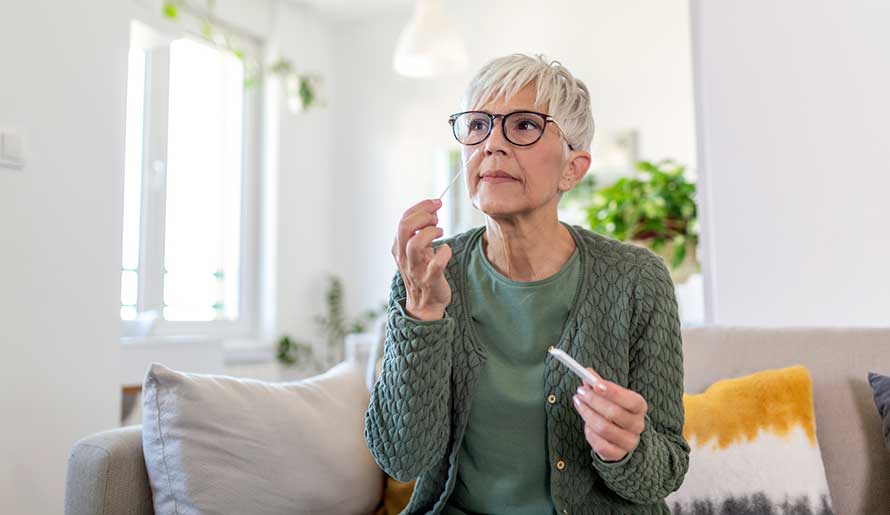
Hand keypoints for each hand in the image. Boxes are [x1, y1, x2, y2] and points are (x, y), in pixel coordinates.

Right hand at [391, 199, 451, 320]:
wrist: (425, 305)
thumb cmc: (423, 274)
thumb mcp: (417, 251)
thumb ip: (420, 233)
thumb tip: (431, 210)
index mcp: (399, 248)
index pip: (403, 220)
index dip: (420, 208)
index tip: (435, 204)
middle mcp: (404, 258)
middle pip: (404, 228)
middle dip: (423, 216)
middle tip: (437, 217)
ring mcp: (416, 270)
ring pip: (415, 244)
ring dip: (430, 233)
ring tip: (440, 232)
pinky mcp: (430, 281)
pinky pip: (436, 264)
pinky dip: (444, 253)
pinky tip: (446, 250)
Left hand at [572, 368, 647, 462]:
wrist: (622, 436)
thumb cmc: (615, 411)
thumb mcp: (611, 396)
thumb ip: (599, 384)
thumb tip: (587, 372)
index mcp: (639, 408)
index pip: (631, 400)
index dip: (613, 392)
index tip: (595, 384)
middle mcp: (638, 425)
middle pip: (615, 414)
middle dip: (594, 401)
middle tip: (580, 392)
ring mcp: (629, 442)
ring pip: (604, 428)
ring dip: (587, 414)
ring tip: (579, 403)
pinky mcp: (617, 454)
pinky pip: (599, 444)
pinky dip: (589, 432)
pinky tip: (586, 423)